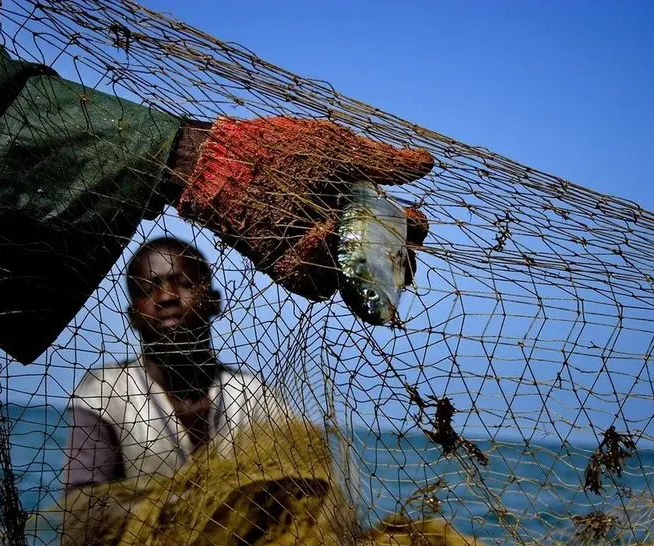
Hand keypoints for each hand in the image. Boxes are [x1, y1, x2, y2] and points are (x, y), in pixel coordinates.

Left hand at [176, 117, 432, 299]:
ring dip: (362, 268)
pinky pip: (317, 287)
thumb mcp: (337, 150)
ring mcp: (314, 254)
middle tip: (405, 259)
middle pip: (381, 262)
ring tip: (348, 231)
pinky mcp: (289, 271)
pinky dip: (321, 267)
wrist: (224, 165)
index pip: (396, 225)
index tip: (419, 224)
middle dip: (399, 265)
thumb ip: (382, 162)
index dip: (413, 229)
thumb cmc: (279, 150)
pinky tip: (318, 233)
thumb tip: (429, 162)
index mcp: (354, 202)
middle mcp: (338, 231)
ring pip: (354, 281)